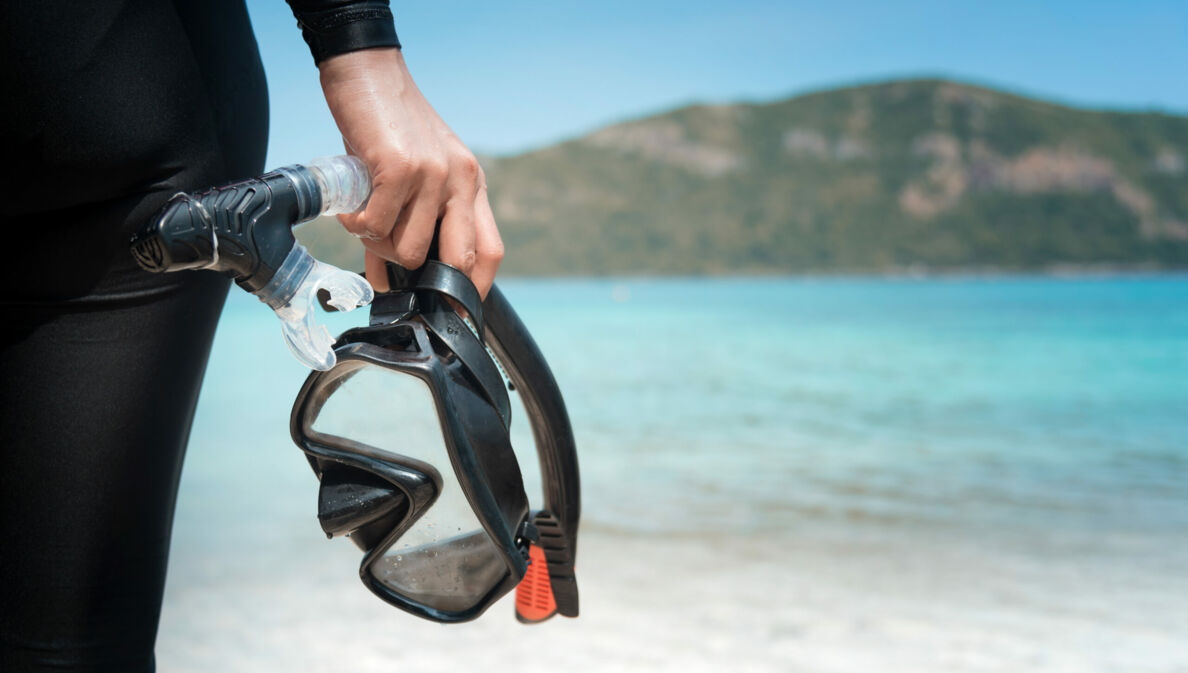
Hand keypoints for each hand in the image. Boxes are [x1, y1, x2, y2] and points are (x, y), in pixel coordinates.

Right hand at [318, 47, 502, 296]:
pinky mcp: (399, 167)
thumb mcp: (414, 175)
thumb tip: (391, 280)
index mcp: (471, 184)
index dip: (473, 289)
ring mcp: (433, 174)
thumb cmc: (389, 129)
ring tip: (364, 221)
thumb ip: (412, 223)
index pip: (490, 251)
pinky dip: (357, 226)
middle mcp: (460, 180)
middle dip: (427, 282)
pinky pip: (375, 226)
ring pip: (408, 249)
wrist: (368, 72)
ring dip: (378, 246)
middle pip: (457, 259)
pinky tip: (351, 208)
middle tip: (397, 281)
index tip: (454, 313)